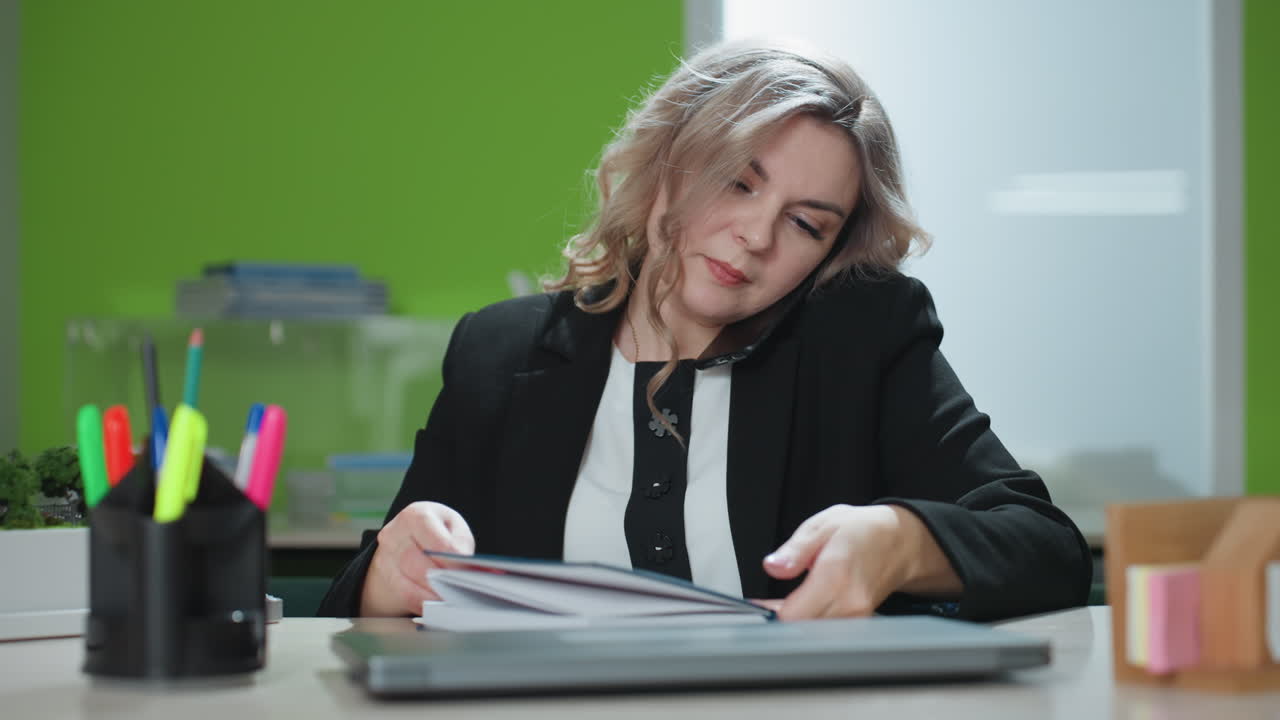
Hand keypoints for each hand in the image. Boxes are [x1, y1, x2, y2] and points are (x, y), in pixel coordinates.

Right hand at [359, 501, 474, 616]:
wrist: (408, 536)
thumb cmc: (436, 531)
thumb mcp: (453, 527)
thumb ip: (461, 544)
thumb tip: (469, 567)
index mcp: (415, 515)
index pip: (436, 542)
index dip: (453, 562)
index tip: (467, 574)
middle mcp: (394, 534)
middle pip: (418, 564)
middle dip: (441, 581)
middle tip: (461, 592)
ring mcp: (385, 556)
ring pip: (408, 583)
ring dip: (432, 595)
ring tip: (451, 601)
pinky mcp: (385, 575)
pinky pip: (403, 595)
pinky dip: (422, 603)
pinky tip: (436, 606)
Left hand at [762, 504, 959, 619]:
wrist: (898, 541)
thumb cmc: (862, 530)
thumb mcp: (822, 526)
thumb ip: (795, 549)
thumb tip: (773, 566)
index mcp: (837, 575)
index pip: (793, 614)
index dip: (769, 611)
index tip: (755, 603)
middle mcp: (850, 602)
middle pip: (801, 629)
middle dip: (778, 619)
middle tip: (765, 603)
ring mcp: (857, 616)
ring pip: (814, 633)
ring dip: (794, 623)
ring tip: (782, 604)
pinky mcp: (859, 624)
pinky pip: (827, 632)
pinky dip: (810, 624)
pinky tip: (802, 609)